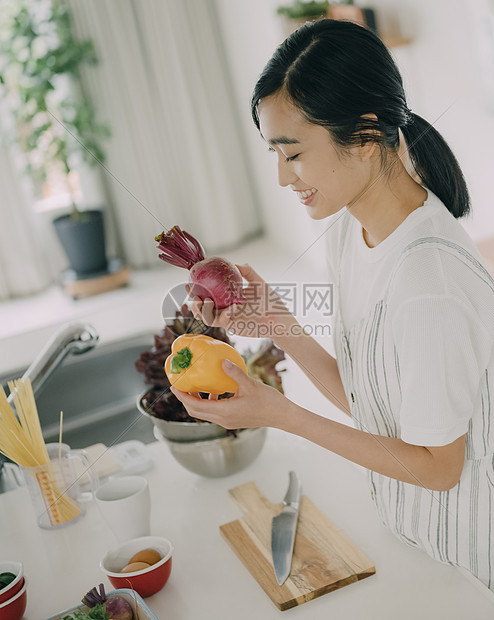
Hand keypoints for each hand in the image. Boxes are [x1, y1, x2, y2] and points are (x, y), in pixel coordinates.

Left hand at [170, 359, 289, 429]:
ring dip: (197, 400)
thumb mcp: (250, 384)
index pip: (195, 406)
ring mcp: (228, 421)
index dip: (182, 396)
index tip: (174, 386)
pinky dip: (210, 402)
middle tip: (180, 384)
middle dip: (186, 398)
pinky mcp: (233, 420)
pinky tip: (216, 390)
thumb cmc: (268, 402)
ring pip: (205, 412)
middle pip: (196, 411)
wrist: (282, 416)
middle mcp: (223, 419)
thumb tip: (221, 361)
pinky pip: (215, 411)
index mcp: (224, 412)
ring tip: (195, 386)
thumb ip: (234, 373)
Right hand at [186, 263, 293, 339]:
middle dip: (193, 301)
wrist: (277, 318)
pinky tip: (231, 308)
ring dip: (201, 309)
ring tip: (205, 300)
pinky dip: (221, 314)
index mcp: (228, 296)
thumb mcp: (258, 282)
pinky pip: (219, 320)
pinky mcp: (230, 326)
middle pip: (202, 306)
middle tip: (192, 293)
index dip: (197, 288)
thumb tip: (235, 264)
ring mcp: (226, 317)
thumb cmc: (270, 301)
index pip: (209, 292)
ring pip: (205, 316)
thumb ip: (248, 272)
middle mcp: (224, 307)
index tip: (191, 281)